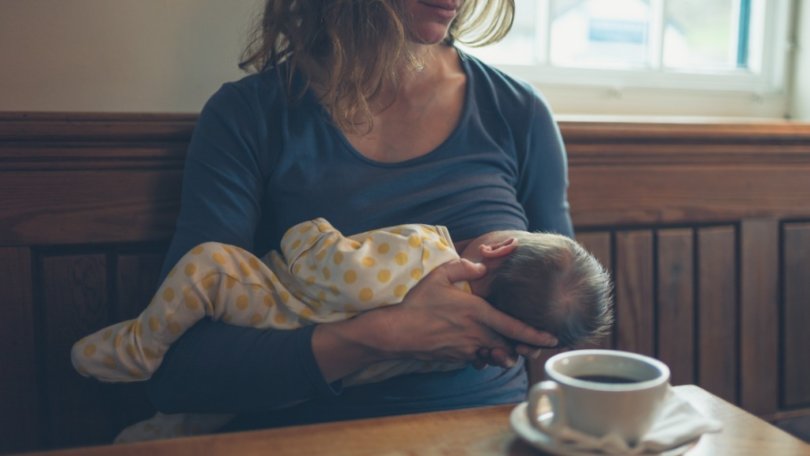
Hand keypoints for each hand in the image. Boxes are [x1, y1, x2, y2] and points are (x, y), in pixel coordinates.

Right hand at [376, 259, 557, 367]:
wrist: (396, 332)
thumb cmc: (417, 302)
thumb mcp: (439, 275)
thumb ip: (464, 267)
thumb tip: (482, 266)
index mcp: (477, 312)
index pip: (514, 326)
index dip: (535, 334)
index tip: (551, 338)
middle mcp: (476, 333)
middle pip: (510, 345)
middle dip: (523, 348)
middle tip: (533, 347)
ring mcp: (467, 349)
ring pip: (495, 355)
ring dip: (503, 353)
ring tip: (507, 350)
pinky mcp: (456, 358)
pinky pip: (478, 359)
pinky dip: (483, 356)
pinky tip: (480, 348)